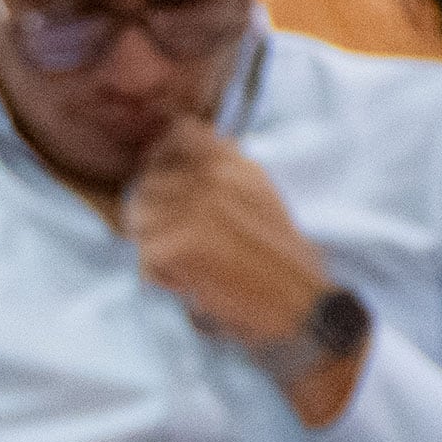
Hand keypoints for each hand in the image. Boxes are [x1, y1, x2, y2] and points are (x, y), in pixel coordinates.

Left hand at [125, 121, 352, 421]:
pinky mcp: (180, 245)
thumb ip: (221, 175)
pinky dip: (162, 279)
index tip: (163, 188)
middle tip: (179, 249)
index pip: (177, 135)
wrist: (302, 306)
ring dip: (154, 249)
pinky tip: (193, 285)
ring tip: (189, 268)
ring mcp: (196, 209)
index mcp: (236, 163)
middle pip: (146, 185)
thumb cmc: (277, 261)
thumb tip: (163, 163)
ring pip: (139, 221)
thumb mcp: (258, 198)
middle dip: (151, 219)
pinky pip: (145, 259)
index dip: (160, 161)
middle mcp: (214, 178)